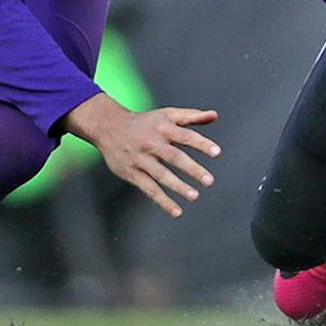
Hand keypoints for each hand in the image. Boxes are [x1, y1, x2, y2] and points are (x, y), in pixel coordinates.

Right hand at [64, 93, 219, 217]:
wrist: (108, 127)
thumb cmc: (145, 122)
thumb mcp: (167, 115)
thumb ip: (191, 116)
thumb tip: (215, 115)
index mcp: (163, 127)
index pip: (185, 136)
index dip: (201, 143)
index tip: (217, 153)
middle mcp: (151, 143)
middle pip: (173, 157)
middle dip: (192, 169)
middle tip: (209, 181)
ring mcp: (140, 159)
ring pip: (160, 175)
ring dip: (178, 186)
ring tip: (194, 196)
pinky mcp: (131, 173)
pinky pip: (148, 188)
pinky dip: (162, 200)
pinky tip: (176, 211)